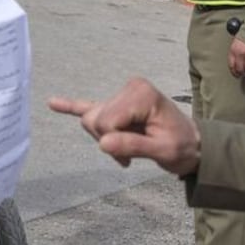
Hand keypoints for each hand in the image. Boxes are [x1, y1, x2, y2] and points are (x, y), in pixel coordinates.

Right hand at [48, 77, 200, 175]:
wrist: (191, 144)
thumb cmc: (181, 147)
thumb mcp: (163, 151)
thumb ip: (133, 145)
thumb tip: (103, 143)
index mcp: (141, 94)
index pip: (106, 121)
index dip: (114, 143)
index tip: (131, 156)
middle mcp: (130, 88)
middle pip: (96, 120)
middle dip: (108, 141)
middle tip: (131, 153)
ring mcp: (122, 95)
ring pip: (91, 120)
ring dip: (105, 139)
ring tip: (128, 147)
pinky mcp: (116, 104)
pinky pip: (87, 106)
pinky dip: (70, 106)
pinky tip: (52, 102)